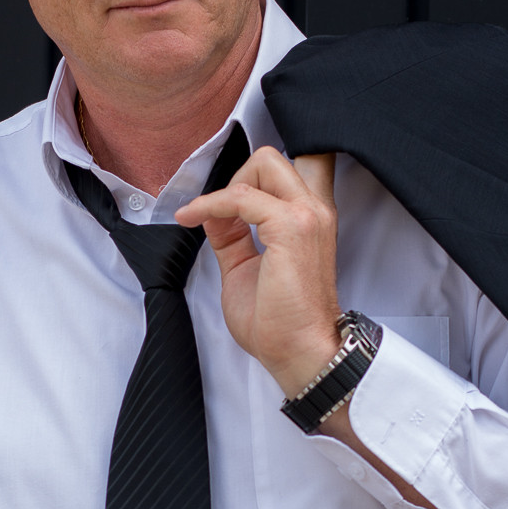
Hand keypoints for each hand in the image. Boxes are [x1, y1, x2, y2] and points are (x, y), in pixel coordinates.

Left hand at [175, 148, 340, 396]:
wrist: (297, 350)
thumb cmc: (280, 321)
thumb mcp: (246, 266)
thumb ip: (232, 235)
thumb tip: (212, 212)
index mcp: (309, 219)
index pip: (292, 166)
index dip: (253, 174)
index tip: (224, 200)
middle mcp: (314, 211)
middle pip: (273, 157)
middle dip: (236, 176)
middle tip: (217, 210)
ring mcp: (306, 216)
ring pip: (263, 163)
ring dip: (224, 188)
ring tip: (201, 215)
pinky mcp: (291, 227)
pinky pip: (241, 196)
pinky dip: (211, 204)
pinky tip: (194, 219)